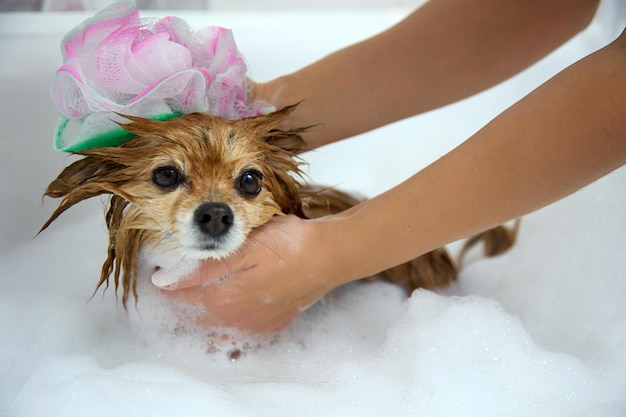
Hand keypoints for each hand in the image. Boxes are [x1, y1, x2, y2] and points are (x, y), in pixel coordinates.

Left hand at [154, 215, 345, 332]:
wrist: (330, 257)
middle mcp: (237, 317)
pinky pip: (243, 323)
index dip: (168, 281)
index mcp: (224, 298)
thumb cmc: (289, 245)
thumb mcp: (244, 248)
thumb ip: (203, 267)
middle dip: (183, 296)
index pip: (182, 293)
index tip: (158, 269)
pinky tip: (234, 301)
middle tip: (175, 278)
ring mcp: (257, 322)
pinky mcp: (274, 321)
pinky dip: (232, 313)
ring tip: (200, 290)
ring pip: (219, 320)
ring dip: (205, 307)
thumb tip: (165, 280)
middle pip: (198, 310)